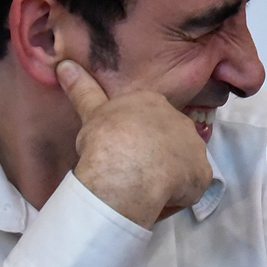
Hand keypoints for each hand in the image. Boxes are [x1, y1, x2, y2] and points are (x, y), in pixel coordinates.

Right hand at [59, 60, 211, 226]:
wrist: (127, 168)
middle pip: (169, 141)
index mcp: (155, 104)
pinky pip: (189, 188)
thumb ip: (83, 90)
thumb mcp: (91, 112)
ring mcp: (195, 148)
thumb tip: (65, 65)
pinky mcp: (202, 175)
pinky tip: (155, 200)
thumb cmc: (107, 138)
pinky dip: (174, 196)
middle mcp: (182, 121)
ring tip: (142, 188)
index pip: (149, 121)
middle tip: (131, 170)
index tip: (121, 150)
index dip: (136, 138)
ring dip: (167, 175)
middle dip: (154, 155)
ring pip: (182, 164)